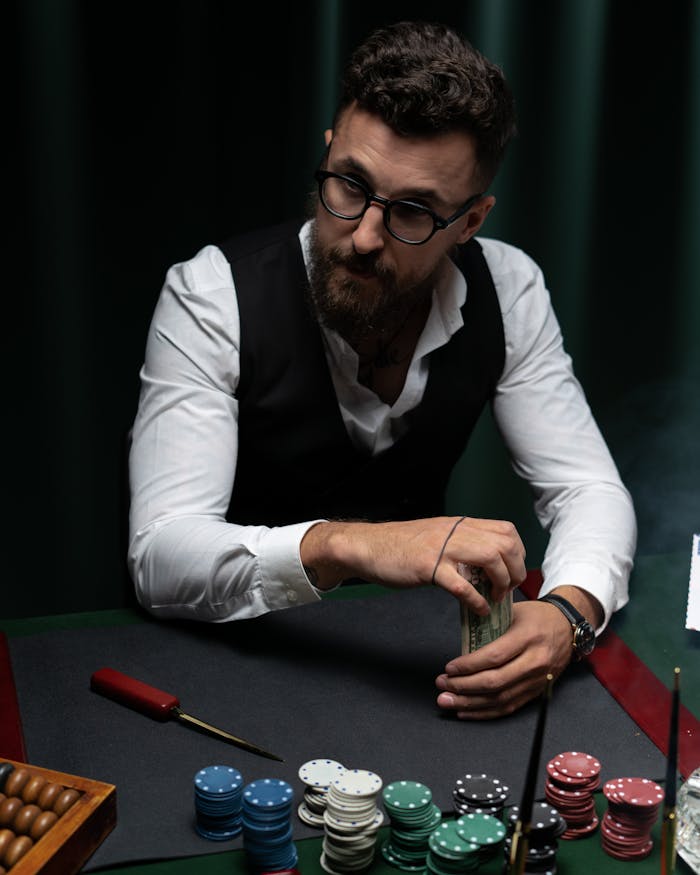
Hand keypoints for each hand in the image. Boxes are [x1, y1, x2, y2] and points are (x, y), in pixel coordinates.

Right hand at [299, 516, 525, 615]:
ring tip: (495, 598)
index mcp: (459, 524)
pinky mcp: (428, 567)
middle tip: (507, 589)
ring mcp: (442, 548)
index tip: (512, 571)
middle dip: (515, 570)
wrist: (368, 546)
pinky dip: (476, 600)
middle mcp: (455, 532)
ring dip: (500, 582)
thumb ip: (461, 544)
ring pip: (490, 557)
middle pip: (505, 543)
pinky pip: (462, 585)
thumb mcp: (437, 536)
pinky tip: (477, 610)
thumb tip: (485, 565)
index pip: (506, 529)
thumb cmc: (401, 546)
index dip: (518, 552)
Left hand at [434, 599, 573, 718]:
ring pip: (500, 699)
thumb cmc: (537, 616)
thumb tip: (461, 642)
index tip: (449, 667)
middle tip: (442, 685)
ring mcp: (538, 680)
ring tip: (447, 702)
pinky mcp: (537, 692)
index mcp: (528, 637)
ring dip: (470, 704)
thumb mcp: (514, 611)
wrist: (569, 628)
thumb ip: (490, 625)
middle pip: (495, 682)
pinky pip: (509, 706)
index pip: (494, 657)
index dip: (469, 666)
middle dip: (464, 687)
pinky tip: (466, 711)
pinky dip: (486, 712)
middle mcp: (535, 662)